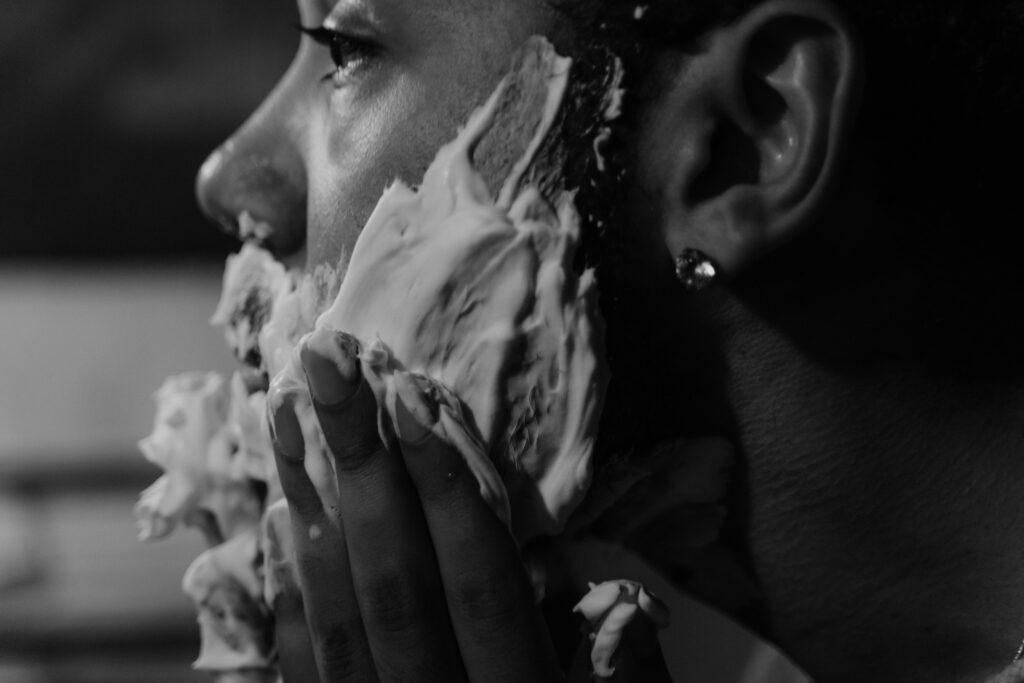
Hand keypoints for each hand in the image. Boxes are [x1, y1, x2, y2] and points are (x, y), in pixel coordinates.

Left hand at [267, 326, 672, 681]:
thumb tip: (625, 608)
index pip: (476, 585)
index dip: (445, 490)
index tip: (416, 398)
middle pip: (391, 583)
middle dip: (358, 465)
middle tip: (327, 365)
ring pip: (333, 616)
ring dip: (306, 507)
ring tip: (285, 414)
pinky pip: (301, 671)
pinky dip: (287, 592)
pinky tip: (280, 519)